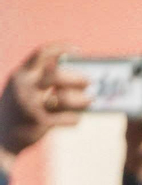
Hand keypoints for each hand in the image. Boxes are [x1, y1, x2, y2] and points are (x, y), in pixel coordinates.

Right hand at [0, 45, 89, 169]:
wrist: (2, 135)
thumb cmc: (19, 109)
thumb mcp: (23, 88)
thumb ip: (40, 76)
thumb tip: (70, 67)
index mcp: (21, 75)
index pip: (41, 53)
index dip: (61, 48)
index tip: (78, 49)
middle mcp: (24, 87)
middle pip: (57, 75)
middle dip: (78, 78)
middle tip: (89, 82)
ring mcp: (31, 104)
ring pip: (65, 98)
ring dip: (82, 100)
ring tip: (89, 101)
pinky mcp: (40, 122)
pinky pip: (68, 118)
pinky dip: (75, 118)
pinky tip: (74, 118)